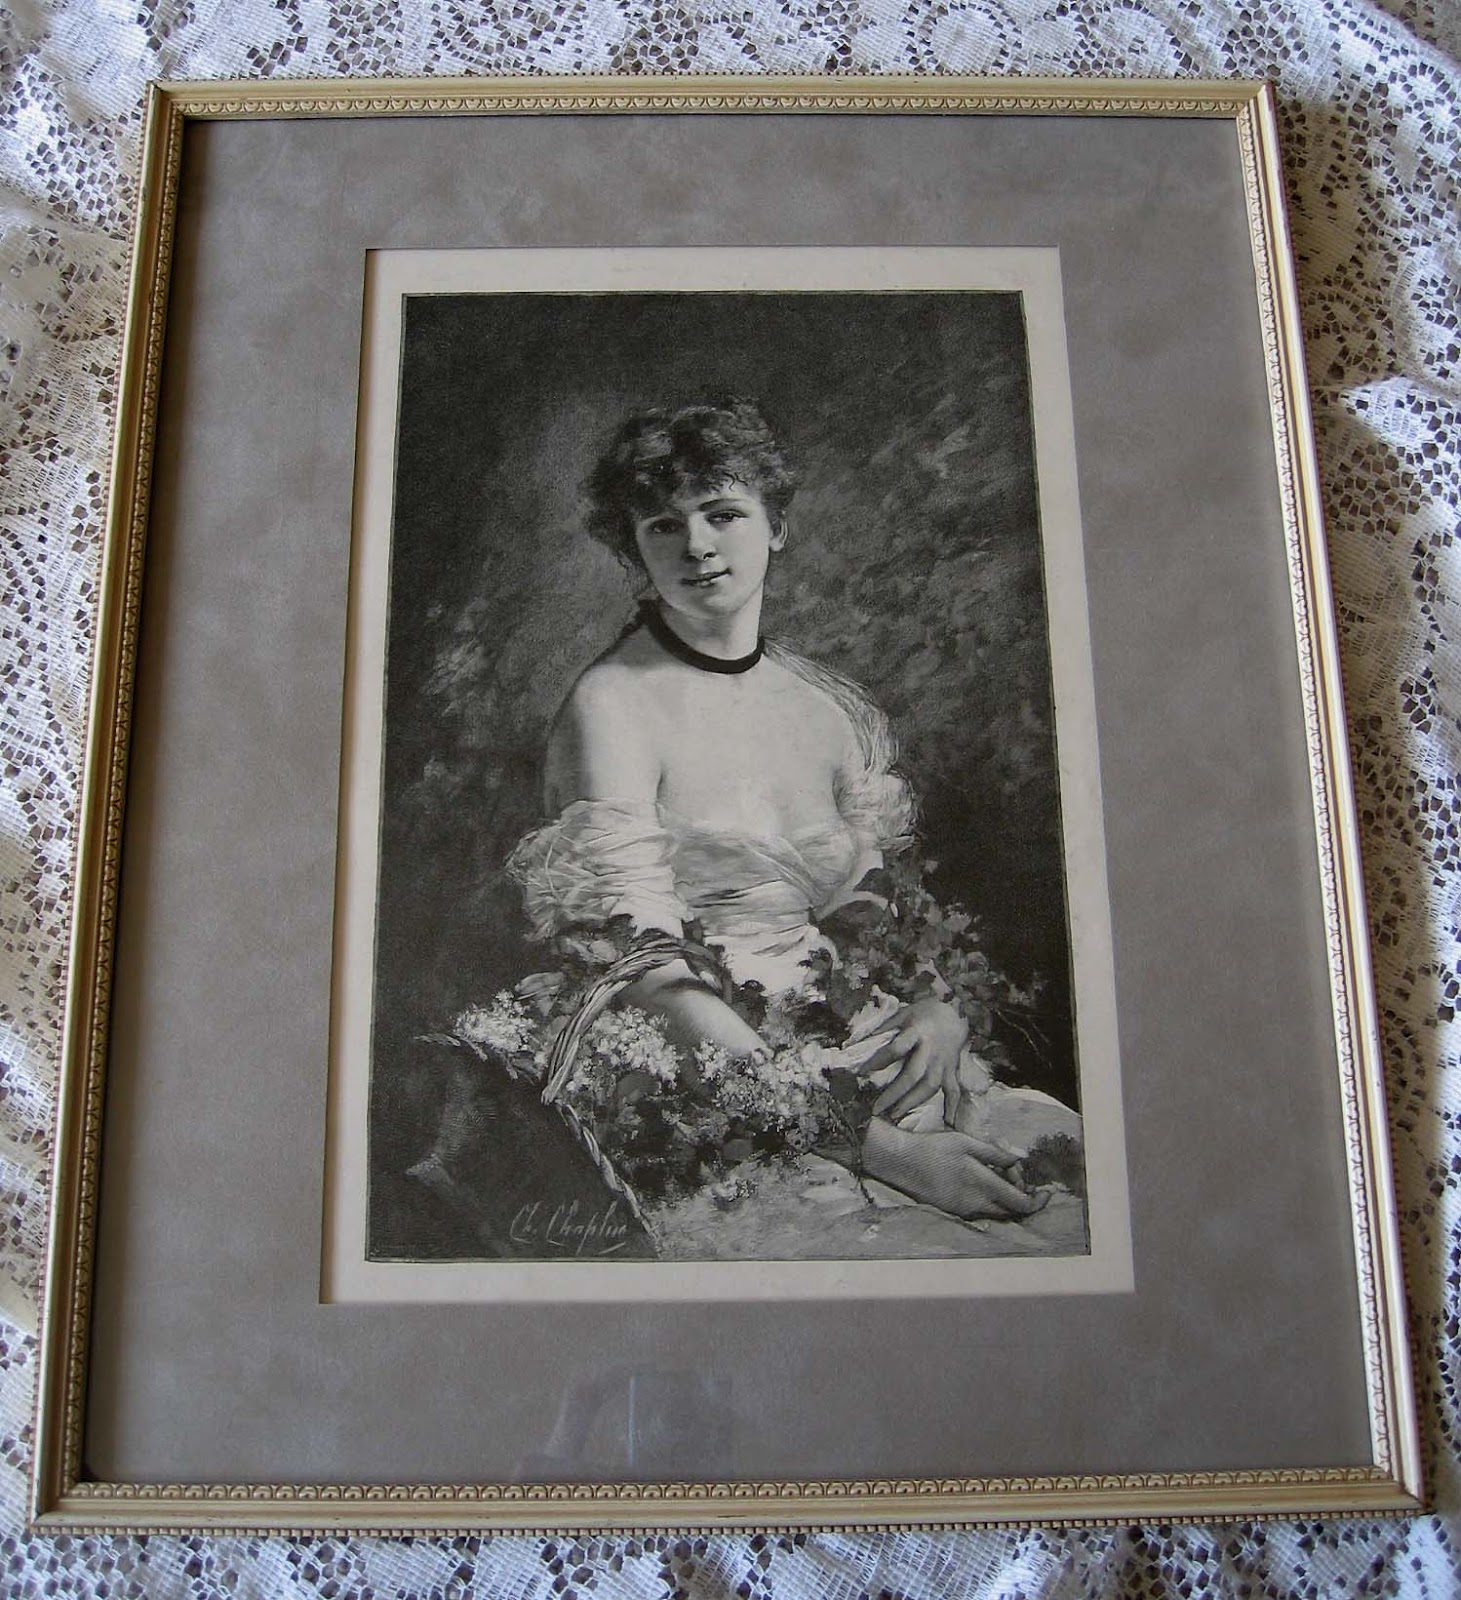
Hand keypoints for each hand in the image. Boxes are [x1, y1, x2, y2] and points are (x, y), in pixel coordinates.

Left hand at [858, 997, 968, 1121]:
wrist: (955, 1012)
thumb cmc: (924, 1014)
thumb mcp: (902, 1014)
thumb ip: (882, 1028)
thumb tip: (854, 1043)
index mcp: (916, 1032)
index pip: (896, 1049)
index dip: (879, 1061)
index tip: (861, 1073)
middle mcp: (931, 1049)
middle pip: (913, 1074)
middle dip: (895, 1093)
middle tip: (877, 1108)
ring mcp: (944, 1061)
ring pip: (930, 1085)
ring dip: (913, 1102)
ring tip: (894, 1115)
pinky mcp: (953, 1069)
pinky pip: (954, 1090)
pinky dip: (952, 1106)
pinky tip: (948, 1122)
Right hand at [861, 1121, 1044, 1219]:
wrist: (901, 1162)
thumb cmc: (934, 1147)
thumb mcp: (967, 1142)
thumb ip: (995, 1154)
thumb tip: (1018, 1161)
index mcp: (981, 1183)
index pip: (1020, 1203)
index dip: (1037, 1201)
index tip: (1046, 1192)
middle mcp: (975, 1203)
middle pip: (1011, 1211)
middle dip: (1021, 1195)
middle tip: (1015, 1175)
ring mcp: (963, 1210)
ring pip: (996, 1211)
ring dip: (1005, 1197)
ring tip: (997, 1173)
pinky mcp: (953, 1212)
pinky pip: (981, 1210)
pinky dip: (990, 1199)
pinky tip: (982, 1180)